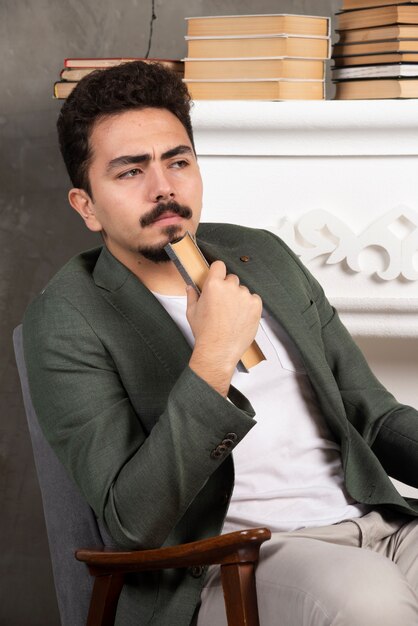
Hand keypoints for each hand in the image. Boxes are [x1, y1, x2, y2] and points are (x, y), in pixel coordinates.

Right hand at [187, 261, 261, 395]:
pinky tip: (240, 318)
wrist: (218, 351)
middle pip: (232, 279)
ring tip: (231, 315)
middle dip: (228, 288)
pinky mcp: (256, 306)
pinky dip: (249, 306)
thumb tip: (189, 286)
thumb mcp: (192, 312)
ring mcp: (245, 296)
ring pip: (243, 291)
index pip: (219, 265)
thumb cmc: (204, 333)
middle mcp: (231, 287)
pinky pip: (254, 299)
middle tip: (223, 304)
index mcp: (213, 285)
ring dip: (239, 298)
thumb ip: (192, 295)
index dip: (218, 271)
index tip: (218, 277)